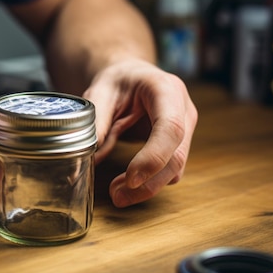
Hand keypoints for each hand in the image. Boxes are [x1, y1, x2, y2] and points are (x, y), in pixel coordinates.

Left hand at [83, 60, 197, 206]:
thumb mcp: (100, 92)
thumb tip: (86, 157)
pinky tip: (126, 185)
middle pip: (176, 156)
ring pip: (176, 170)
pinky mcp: (179, 145)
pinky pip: (169, 171)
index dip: (153, 157)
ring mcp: (186, 129)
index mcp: (166, 90)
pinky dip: (149, 183)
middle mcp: (184, 110)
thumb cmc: (118, 81)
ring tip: (116, 193)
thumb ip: (95, 122)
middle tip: (116, 196)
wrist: (131, 77)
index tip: (131, 179)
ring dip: (147, 187)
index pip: (170, 128)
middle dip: (147, 183)